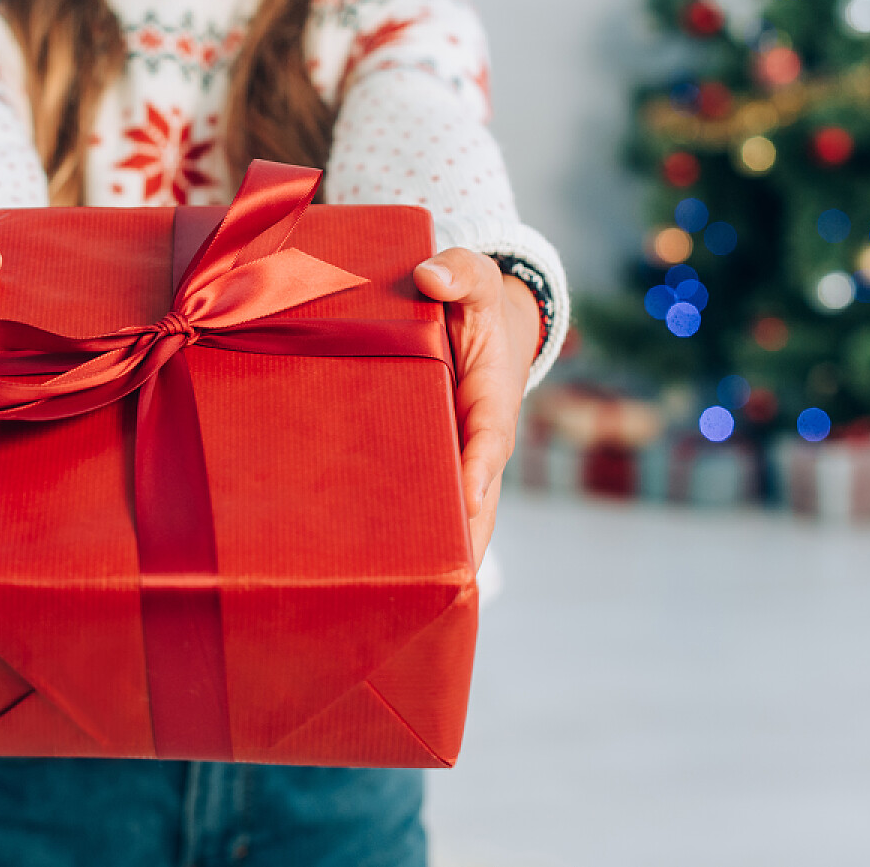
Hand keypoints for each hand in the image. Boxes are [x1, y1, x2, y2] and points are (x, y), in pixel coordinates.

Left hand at [413, 250, 539, 571]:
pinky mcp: (428, 461)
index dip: (477, 472)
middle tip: (435, 582)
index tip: (467, 499)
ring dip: (434, 552)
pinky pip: (420, 500)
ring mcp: (452, 456)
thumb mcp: (474, 279)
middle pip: (474, 502)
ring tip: (404, 597)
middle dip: (459, 542)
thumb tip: (432, 277)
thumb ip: (461, 273)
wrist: (476, 317)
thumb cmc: (472, 299)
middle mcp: (476, 441)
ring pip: (449, 513)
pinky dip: (408, 534)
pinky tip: (379, 570)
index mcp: (490, 402)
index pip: (487, 443)